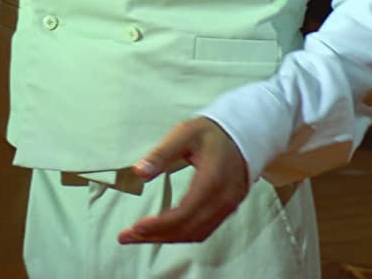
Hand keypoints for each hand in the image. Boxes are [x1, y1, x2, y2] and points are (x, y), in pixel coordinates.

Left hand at [117, 117, 248, 244]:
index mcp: (212, 180)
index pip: (185, 213)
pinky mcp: (227, 210)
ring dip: (166, 238)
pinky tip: (162, 233)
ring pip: (195, 234)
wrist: (244, 134)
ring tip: (138, 237)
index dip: (160, 224)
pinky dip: (181, 235)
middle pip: (188, 229)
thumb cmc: (211, 133)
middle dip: (156, 235)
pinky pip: (203, 231)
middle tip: (128, 236)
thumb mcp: (184, 133)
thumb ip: (161, 153)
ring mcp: (227, 208)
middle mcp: (223, 200)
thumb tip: (139, 172)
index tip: (136, 227)